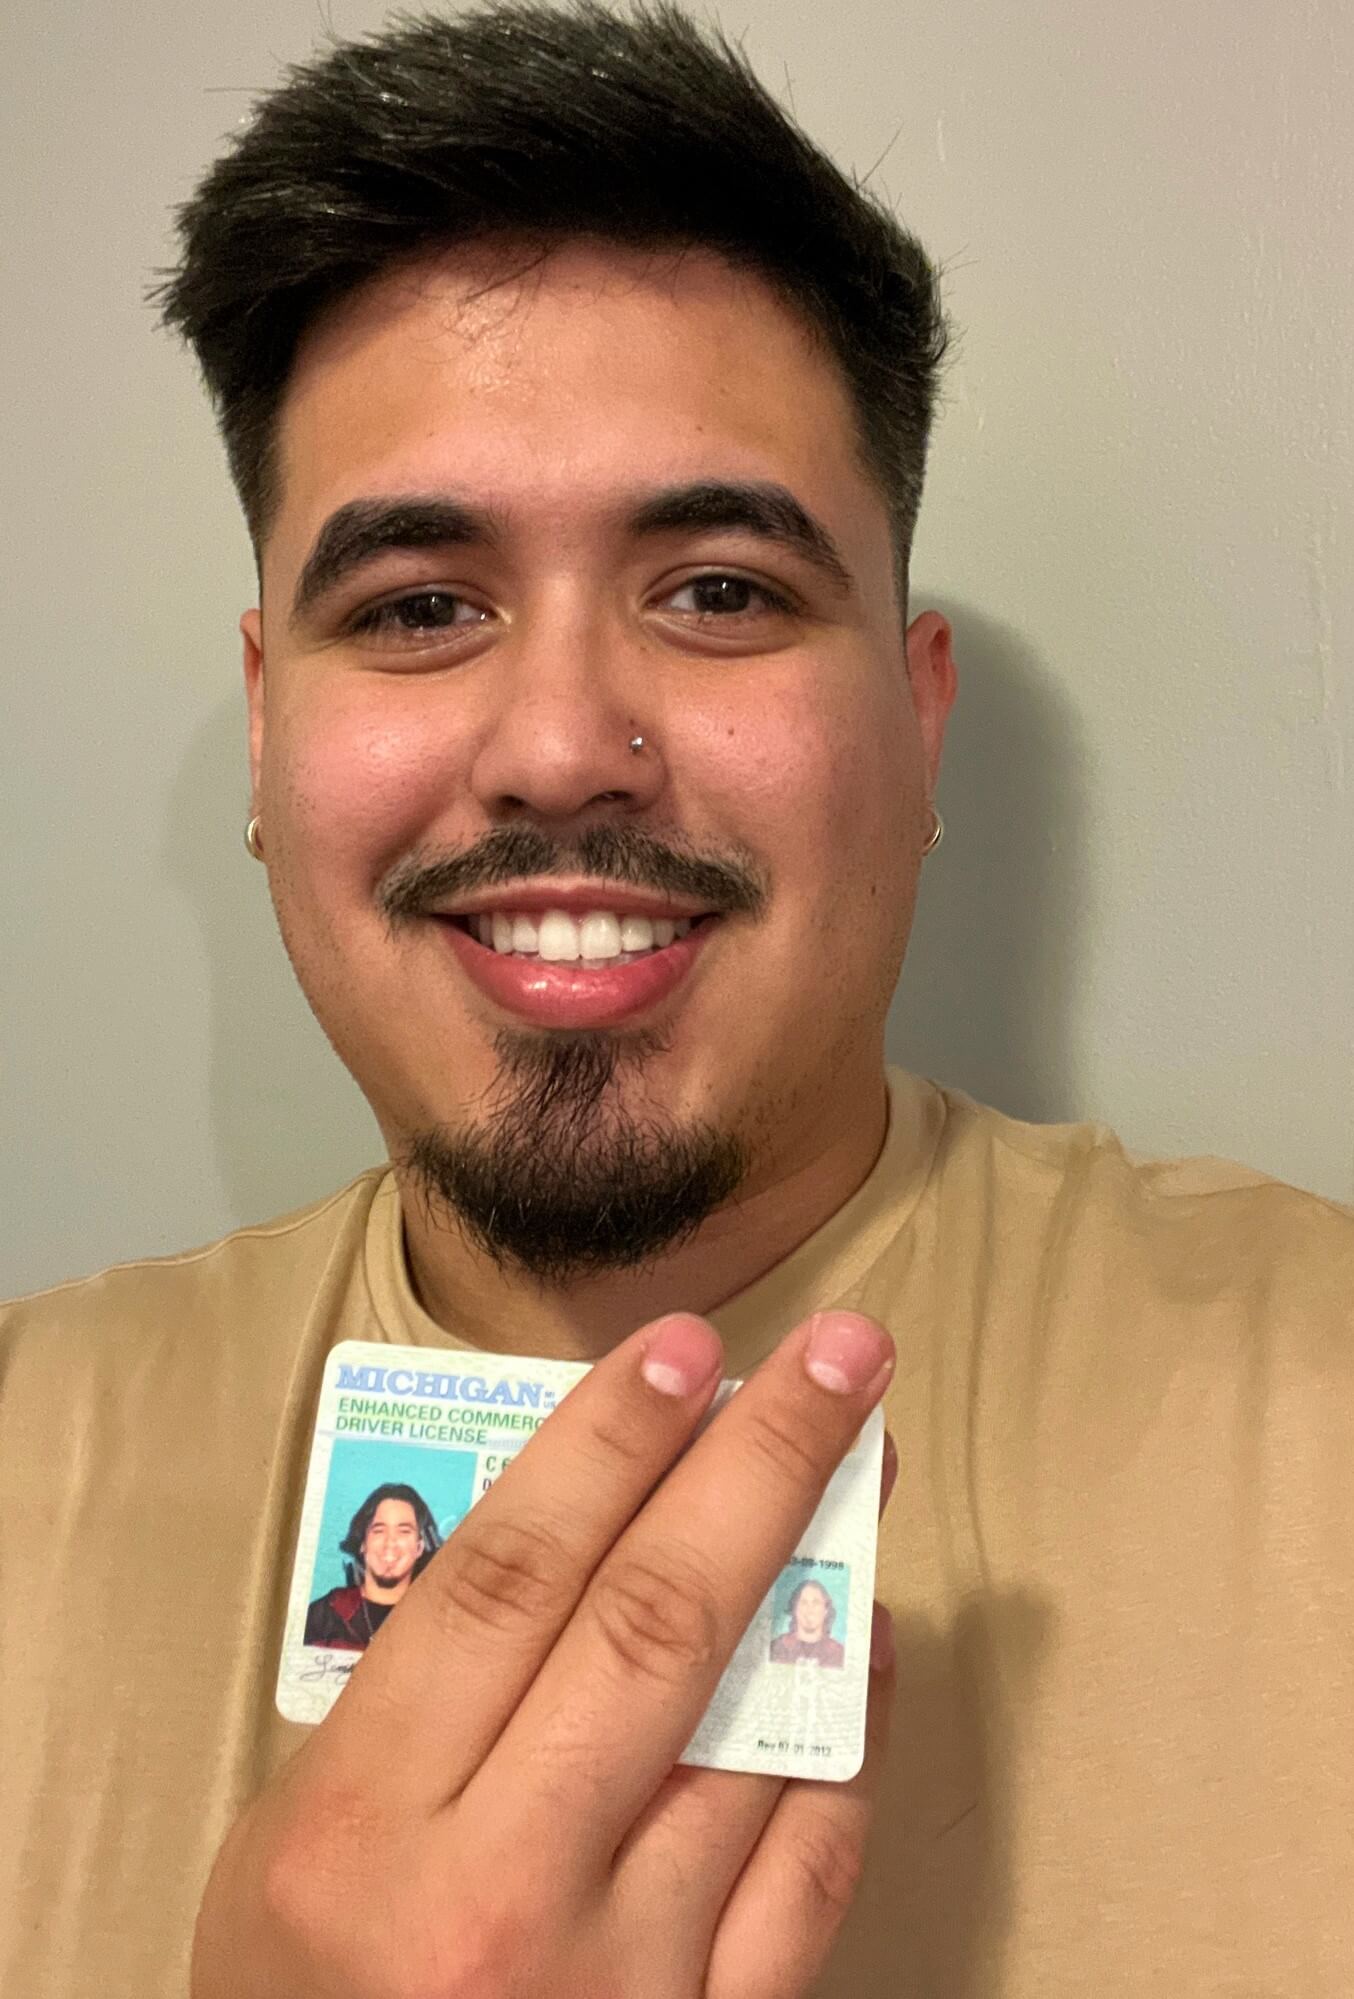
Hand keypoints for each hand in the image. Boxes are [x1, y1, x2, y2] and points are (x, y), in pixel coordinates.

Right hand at [193, 1309, 896, 1998]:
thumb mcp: (291, 1846)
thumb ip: (413, 1699)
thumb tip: (575, 1529)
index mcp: (363, 1825)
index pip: (506, 1583)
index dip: (605, 1446)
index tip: (685, 1348)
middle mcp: (497, 1892)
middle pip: (648, 1625)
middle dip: (758, 1463)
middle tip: (843, 1356)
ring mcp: (621, 1977)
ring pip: (748, 1734)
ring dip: (823, 1578)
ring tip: (862, 1467)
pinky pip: (810, 1870)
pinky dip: (851, 1743)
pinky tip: (869, 1647)